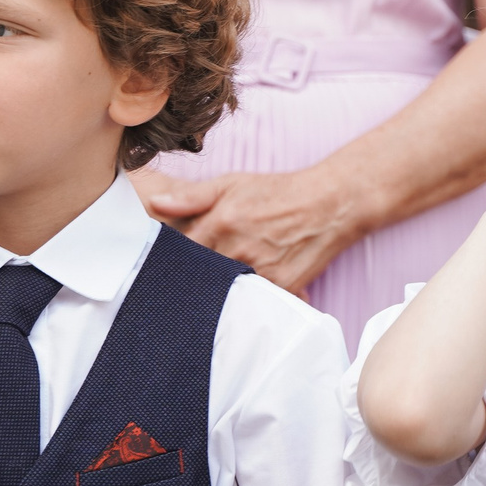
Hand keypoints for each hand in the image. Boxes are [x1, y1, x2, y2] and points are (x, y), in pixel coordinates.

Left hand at [137, 166, 353, 292]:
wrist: (330, 204)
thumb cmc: (278, 193)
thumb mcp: (232, 184)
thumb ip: (191, 196)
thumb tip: (156, 202)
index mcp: (221, 223)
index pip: (180, 253)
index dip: (172, 261)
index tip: (167, 267)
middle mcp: (238, 249)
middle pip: (200, 276)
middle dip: (192, 279)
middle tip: (184, 283)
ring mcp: (260, 270)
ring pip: (225, 291)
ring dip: (217, 292)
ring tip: (214, 288)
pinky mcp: (281, 287)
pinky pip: (254, 301)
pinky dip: (246, 300)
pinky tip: (239, 297)